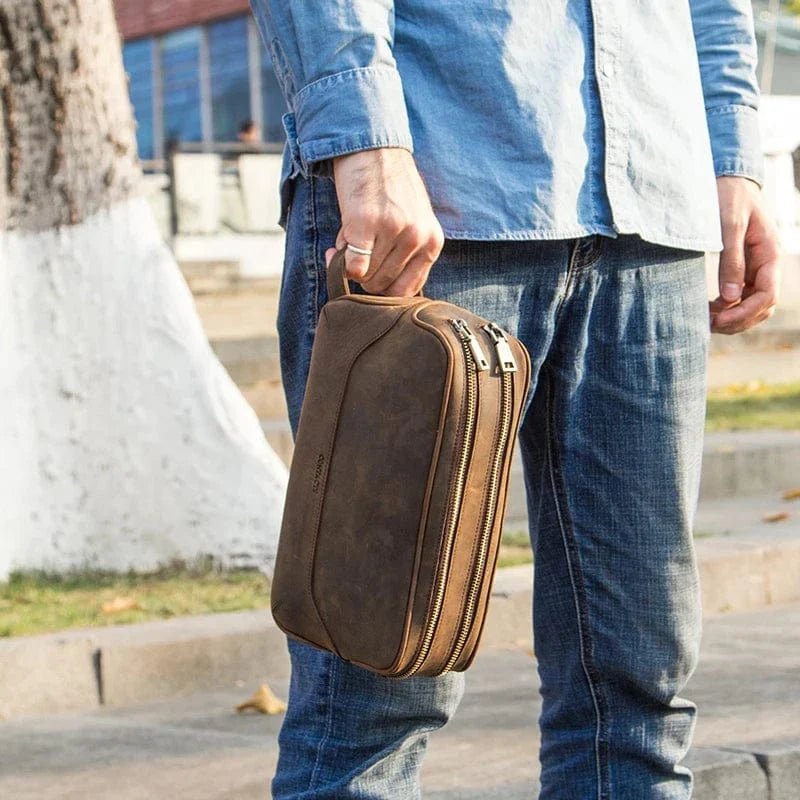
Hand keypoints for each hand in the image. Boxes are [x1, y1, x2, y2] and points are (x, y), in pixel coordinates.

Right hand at [325, 148, 443, 295]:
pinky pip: (352, 266)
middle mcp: (417, 238)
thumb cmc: (390, 190)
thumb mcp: (414, 224)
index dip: (382, 290)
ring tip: (351, 241)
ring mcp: (393, 230)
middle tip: (356, 255)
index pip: (406, 291)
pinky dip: (340, 261)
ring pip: (366, 278)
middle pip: (382, 286)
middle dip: (363, 277)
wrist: (372, 149)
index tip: (370, 277)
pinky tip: (340, 243)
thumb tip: (372, 287)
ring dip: (350, 265)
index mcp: (432, 242)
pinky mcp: (366, 223)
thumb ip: (403, 257)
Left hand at [710, 176, 781, 333]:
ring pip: (752, 304)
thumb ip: (731, 260)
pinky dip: (727, 307)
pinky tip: (708, 309)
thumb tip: (730, 297)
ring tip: (706, 320)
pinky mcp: (743, 268)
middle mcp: (767, 264)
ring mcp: (756, 267)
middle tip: (708, 325)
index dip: (744, 313)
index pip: (767, 296)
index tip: (718, 319)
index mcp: (770, 254)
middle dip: (738, 320)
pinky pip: (740, 295)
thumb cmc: (729, 197)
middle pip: (762, 306)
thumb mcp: (728, 225)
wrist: (727, 180)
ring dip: (733, 316)